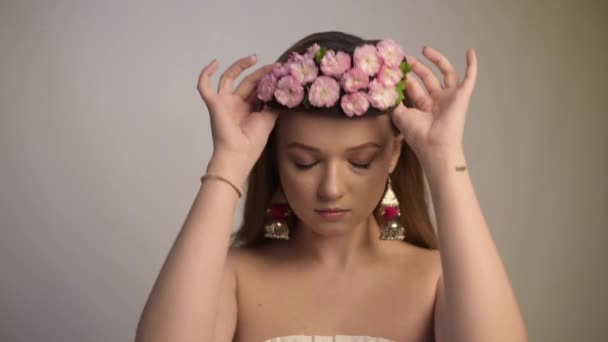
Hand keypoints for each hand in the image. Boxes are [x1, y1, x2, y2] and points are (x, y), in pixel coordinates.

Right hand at [197, 55, 277, 171]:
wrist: (239, 153)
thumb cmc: (253, 141)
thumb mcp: (269, 119)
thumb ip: (273, 104)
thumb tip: (281, 90)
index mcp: (248, 109)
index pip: (257, 89)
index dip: (267, 80)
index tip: (280, 71)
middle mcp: (236, 104)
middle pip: (247, 82)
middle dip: (260, 73)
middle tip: (274, 67)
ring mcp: (223, 102)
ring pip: (229, 77)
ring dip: (240, 66)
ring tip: (254, 58)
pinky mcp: (213, 103)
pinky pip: (204, 86)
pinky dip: (205, 73)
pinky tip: (215, 62)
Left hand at [390, 47, 477, 162]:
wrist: (435, 146)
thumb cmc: (418, 135)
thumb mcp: (400, 115)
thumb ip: (393, 100)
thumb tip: (385, 85)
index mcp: (423, 106)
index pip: (413, 87)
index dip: (404, 77)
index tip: (394, 66)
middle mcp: (437, 100)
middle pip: (427, 77)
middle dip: (416, 67)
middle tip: (406, 58)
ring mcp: (450, 97)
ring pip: (446, 73)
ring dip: (437, 60)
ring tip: (425, 50)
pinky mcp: (462, 96)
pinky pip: (470, 78)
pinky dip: (472, 65)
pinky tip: (470, 52)